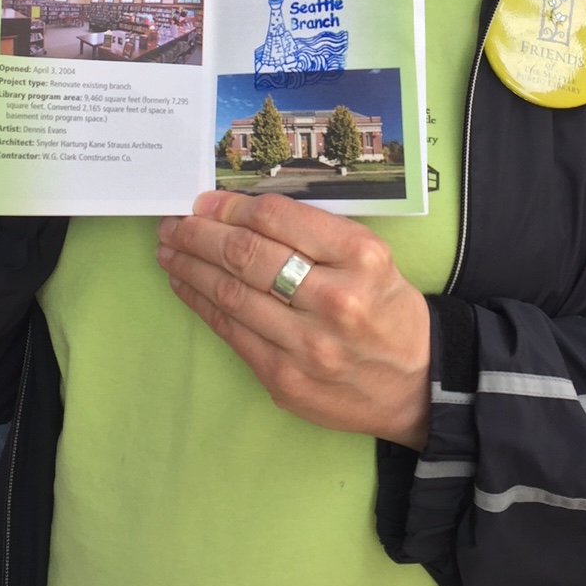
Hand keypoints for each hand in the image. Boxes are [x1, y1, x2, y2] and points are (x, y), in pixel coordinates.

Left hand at [157, 192, 430, 449]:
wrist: (416, 384)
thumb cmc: (387, 309)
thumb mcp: (371, 256)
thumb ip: (315, 234)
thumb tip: (240, 213)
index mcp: (361, 256)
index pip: (278, 219)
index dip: (231, 207)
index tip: (203, 201)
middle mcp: (335, 298)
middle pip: (247, 255)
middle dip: (199, 234)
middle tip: (172, 223)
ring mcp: (307, 345)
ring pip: (231, 295)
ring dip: (190, 268)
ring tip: (169, 251)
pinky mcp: (285, 379)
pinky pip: (231, 333)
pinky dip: (202, 304)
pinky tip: (186, 286)